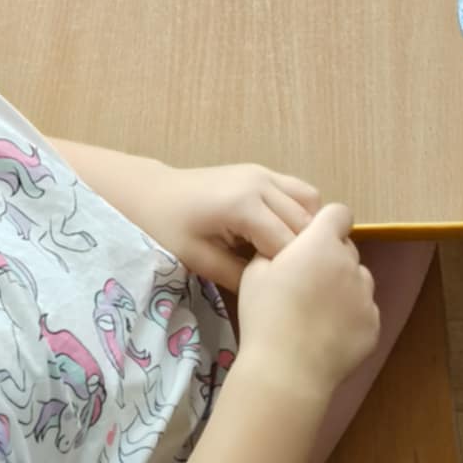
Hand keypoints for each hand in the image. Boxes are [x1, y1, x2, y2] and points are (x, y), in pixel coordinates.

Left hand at [144, 163, 320, 290]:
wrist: (151, 194)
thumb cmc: (169, 230)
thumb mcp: (202, 262)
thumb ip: (242, 277)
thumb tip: (278, 288)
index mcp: (244, 206)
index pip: (289, 244)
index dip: (291, 271)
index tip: (286, 290)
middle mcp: (261, 183)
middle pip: (306, 222)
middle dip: (304, 252)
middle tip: (290, 277)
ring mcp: (263, 172)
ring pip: (310, 201)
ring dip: (308, 228)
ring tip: (289, 255)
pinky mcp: (262, 171)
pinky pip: (298, 191)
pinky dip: (301, 213)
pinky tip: (283, 234)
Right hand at [235, 204, 379, 401]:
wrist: (287, 370)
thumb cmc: (265, 316)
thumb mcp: (254, 272)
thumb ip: (275, 249)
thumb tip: (286, 248)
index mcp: (321, 244)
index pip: (339, 213)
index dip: (327, 222)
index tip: (312, 239)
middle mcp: (350, 264)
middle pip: (347, 249)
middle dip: (331, 257)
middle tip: (307, 281)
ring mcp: (366, 296)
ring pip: (359, 280)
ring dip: (344, 286)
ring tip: (318, 311)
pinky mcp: (373, 326)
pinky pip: (365, 311)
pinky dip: (351, 316)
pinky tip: (328, 334)